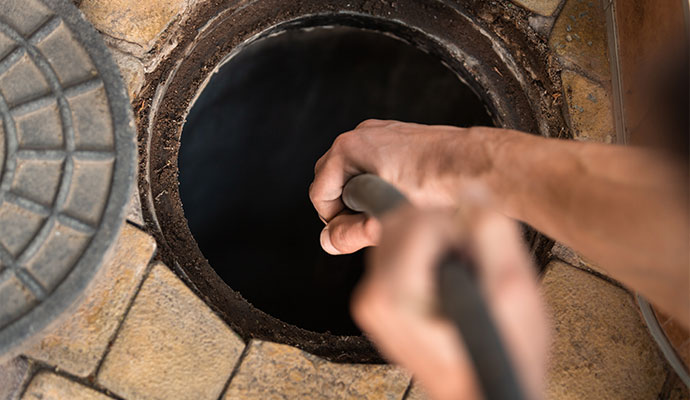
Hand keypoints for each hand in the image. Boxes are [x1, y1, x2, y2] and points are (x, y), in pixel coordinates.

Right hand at [309, 120, 509, 254]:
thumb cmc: (439, 187)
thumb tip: (329, 241)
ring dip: (363, 196)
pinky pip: (373, 164)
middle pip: (331, 181)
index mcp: (349, 149)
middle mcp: (361, 135)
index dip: (335, 220)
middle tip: (372, 223)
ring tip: (391, 210)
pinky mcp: (397, 138)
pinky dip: (380, 183)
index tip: (358, 231)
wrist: (477, 166)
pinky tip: (404, 196)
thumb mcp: (387, 217)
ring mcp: (379, 133)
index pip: (319, 194)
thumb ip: (351, 232)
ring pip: (353, 173)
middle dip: (346, 206)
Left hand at [351, 206, 547, 399]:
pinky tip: (448, 283)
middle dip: (441, 230)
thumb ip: (491, 235)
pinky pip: (395, 255)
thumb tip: (471, 194)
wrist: (483, 395)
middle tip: (470, 262)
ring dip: (432, 241)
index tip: (476, 253)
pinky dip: (423, 255)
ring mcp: (371, 302)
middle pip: (399, 222)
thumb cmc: (501, 355)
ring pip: (396, 234)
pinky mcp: (377, 305)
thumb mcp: (514, 292)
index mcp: (397, 292)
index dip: (456, 225)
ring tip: (461, 276)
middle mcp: (374, 295)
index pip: (417, 219)